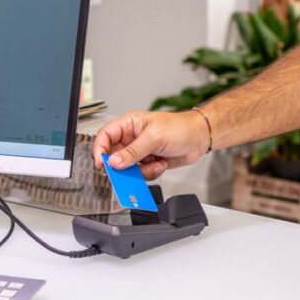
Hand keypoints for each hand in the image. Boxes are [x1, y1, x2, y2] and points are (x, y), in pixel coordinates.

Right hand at [92, 110, 210, 179]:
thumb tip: (114, 162)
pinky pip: (140, 174)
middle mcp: (131, 138)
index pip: (105, 136)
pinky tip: (161, 163)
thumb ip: (133, 151)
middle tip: (130, 170)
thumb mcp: (154, 137)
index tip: (102, 163)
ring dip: (141, 170)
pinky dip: (151, 172)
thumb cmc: (180, 128)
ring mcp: (140, 152)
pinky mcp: (148, 162)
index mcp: (129, 125)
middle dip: (123, 166)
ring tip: (155, 162)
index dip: (100, 149)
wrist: (199, 138)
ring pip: (128, 169)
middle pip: (114, 156)